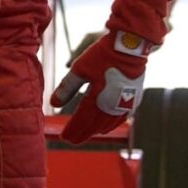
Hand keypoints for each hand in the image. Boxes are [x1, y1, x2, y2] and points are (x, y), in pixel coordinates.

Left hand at [49, 28, 151, 143]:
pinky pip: (120, 119)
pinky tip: (106, 125)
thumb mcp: (80, 69)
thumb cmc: (102, 56)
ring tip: (86, 133)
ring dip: (95, 130)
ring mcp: (125, 105)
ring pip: (108, 125)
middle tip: (72, 140)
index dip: (73, 130)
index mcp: (97, 100)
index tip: (64, 137)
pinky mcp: (134, 100)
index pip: (82, 121)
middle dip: (82, 134)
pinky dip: (110, 125)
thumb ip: (67, 88)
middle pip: (94, 127)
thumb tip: (53, 103)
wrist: (130, 47)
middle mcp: (112, 107)